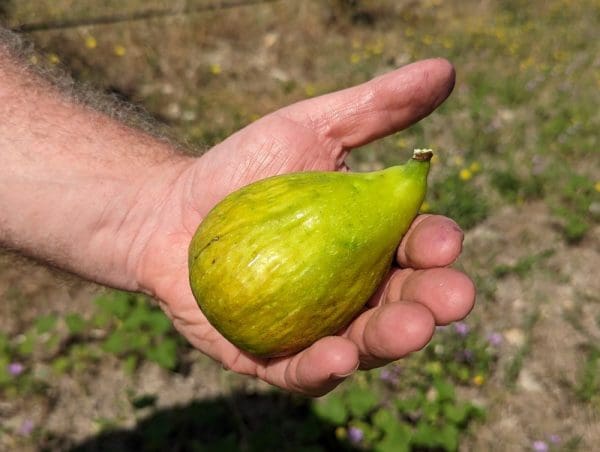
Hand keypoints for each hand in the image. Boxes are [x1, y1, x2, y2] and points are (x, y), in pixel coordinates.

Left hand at [134, 58, 474, 395]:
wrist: (170, 211)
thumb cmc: (242, 170)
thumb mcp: (307, 128)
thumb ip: (374, 108)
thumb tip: (445, 71)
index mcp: (371, 241)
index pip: (416, 247)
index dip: (437, 247)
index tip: (444, 239)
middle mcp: (353, 289)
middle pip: (402, 302)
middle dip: (431, 302)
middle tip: (451, 298)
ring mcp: (315, 326)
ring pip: (364, 343)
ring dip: (392, 341)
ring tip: (411, 329)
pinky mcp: (269, 355)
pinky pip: (301, 371)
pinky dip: (322, 367)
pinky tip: (337, 354)